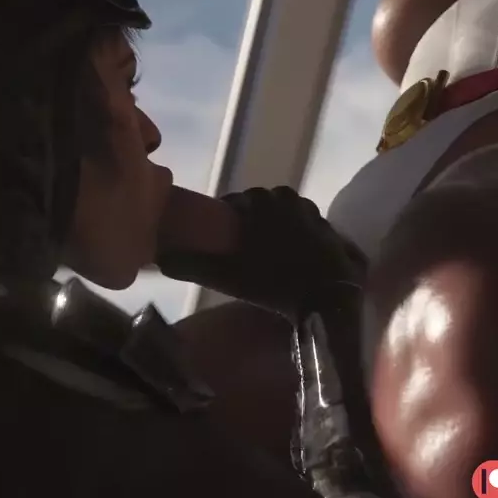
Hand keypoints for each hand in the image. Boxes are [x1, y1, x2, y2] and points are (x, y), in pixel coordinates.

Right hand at [157, 186, 364, 319]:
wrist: (327, 298)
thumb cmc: (272, 281)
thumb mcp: (226, 276)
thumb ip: (191, 266)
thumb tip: (159, 259)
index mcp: (264, 203)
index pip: (239, 200)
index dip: (228, 214)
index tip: (222, 231)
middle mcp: (292, 201)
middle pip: (268, 203)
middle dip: (256, 217)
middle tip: (246, 243)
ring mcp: (318, 218)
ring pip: (294, 213)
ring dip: (282, 225)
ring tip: (272, 249)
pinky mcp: (337, 236)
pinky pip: (317, 231)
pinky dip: (307, 239)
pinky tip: (301, 258)